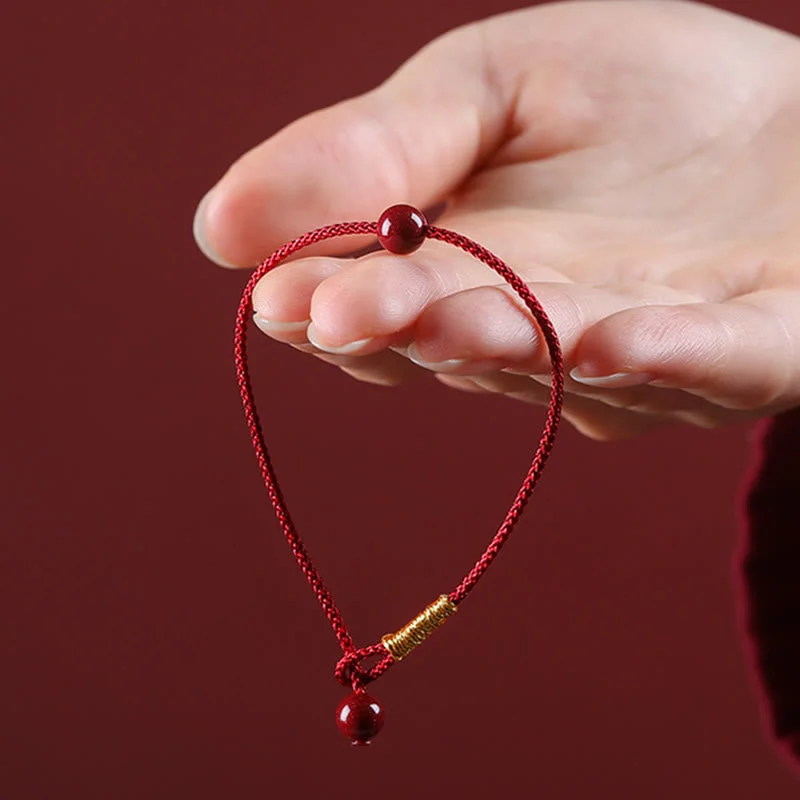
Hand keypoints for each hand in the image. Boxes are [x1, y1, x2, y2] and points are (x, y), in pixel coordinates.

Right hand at [193, 0, 799, 439]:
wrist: (797, 114)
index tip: (285, 294)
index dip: (333, 308)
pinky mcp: (756, 353)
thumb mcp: (492, 82)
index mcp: (475, 275)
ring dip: (509, 343)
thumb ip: (375, 147)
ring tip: (453, 318)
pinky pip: (714, 368)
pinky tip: (620, 338)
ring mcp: (646, 358)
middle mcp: (544, 335)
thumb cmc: (639, 98)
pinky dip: (669, 358)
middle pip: (461, 345)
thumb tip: (221, 225)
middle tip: (339, 312)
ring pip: (566, 366)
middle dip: (404, 329)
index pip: (383, 310)